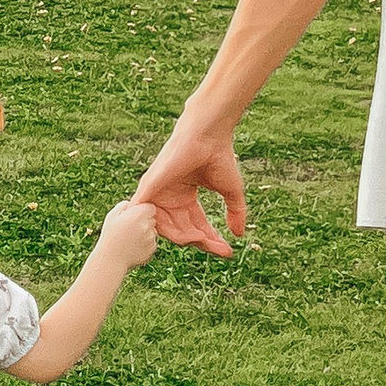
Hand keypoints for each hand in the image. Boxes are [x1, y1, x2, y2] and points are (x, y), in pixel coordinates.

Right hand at [98, 198, 161, 272]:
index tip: (135, 215)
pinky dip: (145, 243)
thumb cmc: (109, 236)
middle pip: (152, 219)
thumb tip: (132, 203)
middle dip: (144, 221)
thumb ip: (124, 205)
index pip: (150, 207)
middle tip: (130, 228)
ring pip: (152, 231)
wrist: (111, 259)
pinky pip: (152, 242)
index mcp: (138, 215)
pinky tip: (133, 246)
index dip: (143, 210)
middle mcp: (147, 226)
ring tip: (130, 239)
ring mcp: (151, 238)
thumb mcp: (112, 216)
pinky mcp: (152, 249)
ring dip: (145, 233)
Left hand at [132, 118, 246, 254]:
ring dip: (187, 238)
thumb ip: (234, 213)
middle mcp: (169, 197)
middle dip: (200, 242)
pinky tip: (182, 239)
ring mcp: (158, 193)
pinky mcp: (150, 186)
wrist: (208, 134)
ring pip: (166, 227)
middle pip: (181, 230)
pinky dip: (160, 229)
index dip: (210, 240)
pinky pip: (147, 215)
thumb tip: (238, 234)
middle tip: (218, 248)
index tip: (226, 251)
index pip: (194, 225)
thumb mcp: (230, 191)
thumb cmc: (219, 156)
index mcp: (184, 196)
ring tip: (206, 242)